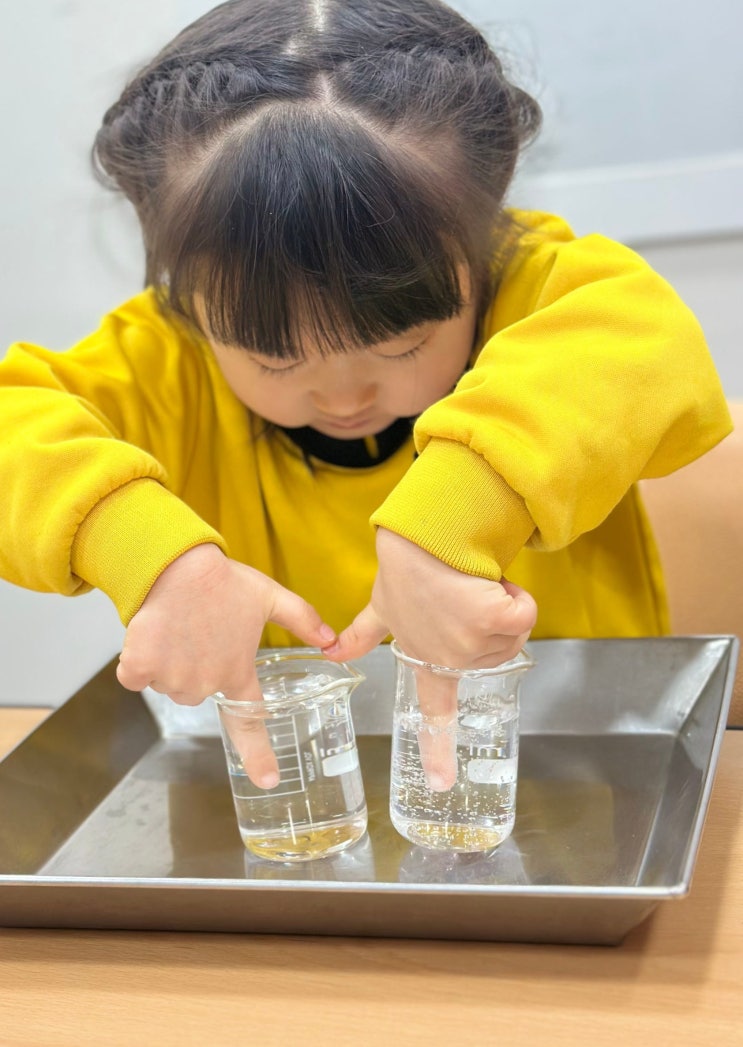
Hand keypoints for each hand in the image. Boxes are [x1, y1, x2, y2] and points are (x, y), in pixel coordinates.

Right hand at [116, 544, 336, 787]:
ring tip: (180, 629)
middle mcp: (207, 682)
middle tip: (200, 633)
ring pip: (169, 683)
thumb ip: (302, 620)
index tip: (268, 781)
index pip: (250, 723)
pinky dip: (138, 661)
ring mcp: (173, 677)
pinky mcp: (141, 667)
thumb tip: (331, 642)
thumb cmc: (223, 581)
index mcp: (237, 671)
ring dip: (169, 664)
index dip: (259, 755)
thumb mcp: (270, 597)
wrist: (177, 564)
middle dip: (197, 668)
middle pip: (198, 693)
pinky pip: (136, 677)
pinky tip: (152, 634)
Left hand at [324, 528, 536, 788]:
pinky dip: (517, 597)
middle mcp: (444, 659)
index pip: (432, 709)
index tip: (439, 782)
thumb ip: (362, 633)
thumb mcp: (381, 605)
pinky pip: (524, 617)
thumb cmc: (406, 567)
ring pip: (512, 635)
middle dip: (490, 624)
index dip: (436, 748)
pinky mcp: (489, 621)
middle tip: (462, 597)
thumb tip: (329, 653)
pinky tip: (492, 582)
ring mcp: (466, 644)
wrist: (421, 537)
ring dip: (503, 607)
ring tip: (471, 586)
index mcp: (422, 658)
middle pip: (496, 654)